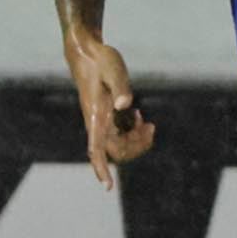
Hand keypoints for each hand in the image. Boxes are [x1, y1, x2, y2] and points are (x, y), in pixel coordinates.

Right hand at [69, 35, 154, 186]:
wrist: (85, 51)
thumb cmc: (99, 59)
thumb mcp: (114, 69)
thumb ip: (121, 86)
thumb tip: (127, 105)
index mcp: (96, 115)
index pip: (96, 149)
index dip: (101, 168)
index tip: (108, 186)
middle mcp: (96, 122)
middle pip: (115, 150)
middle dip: (136, 147)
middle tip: (151, 129)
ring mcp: (100, 119)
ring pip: (119, 143)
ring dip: (136, 139)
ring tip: (148, 124)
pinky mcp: (105, 114)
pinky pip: (119, 132)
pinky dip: (131, 129)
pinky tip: (137, 115)